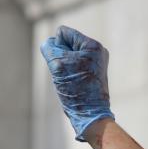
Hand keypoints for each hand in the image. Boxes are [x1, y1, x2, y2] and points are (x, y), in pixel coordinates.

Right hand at [40, 26, 113, 140]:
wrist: (90, 115)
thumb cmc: (76, 90)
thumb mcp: (57, 64)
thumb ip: (50, 48)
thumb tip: (51, 43)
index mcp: (92, 45)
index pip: (63, 33)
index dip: (57, 48)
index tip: (65, 65)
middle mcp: (97, 51)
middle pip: (67, 44)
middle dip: (62, 57)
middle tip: (70, 75)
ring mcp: (97, 61)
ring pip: (69, 55)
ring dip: (65, 66)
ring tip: (73, 81)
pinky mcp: (94, 72)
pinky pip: (74, 66)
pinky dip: (70, 73)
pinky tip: (75, 84)